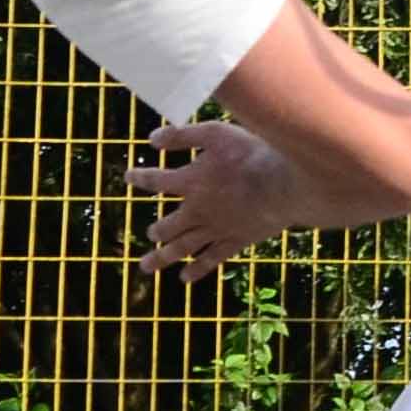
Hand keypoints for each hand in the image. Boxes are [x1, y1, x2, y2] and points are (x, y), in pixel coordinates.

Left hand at [131, 119, 311, 278]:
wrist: (283, 184)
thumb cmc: (252, 153)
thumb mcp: (216, 133)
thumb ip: (183, 136)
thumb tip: (151, 139)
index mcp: (190, 182)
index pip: (156, 181)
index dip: (140, 178)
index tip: (128, 177)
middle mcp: (197, 210)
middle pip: (167, 226)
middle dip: (156, 230)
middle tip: (150, 234)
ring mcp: (215, 229)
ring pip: (182, 247)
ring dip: (162, 257)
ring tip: (147, 267)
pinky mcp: (235, 241)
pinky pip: (210, 259)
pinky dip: (196, 269)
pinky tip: (185, 278)